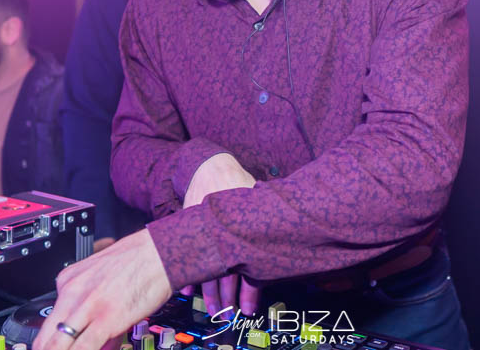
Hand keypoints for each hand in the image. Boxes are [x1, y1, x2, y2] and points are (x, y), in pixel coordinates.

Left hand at [33, 229, 171, 349]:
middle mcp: (72, 292)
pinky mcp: (105, 319)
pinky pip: (83, 347)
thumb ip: (92, 309)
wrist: (159, 252)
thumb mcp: (101, 279)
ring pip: (58, 345)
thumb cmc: (137, 262)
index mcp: (68, 281)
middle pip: (46, 337)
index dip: (48, 344)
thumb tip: (95, 339)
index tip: (50, 348)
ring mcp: (87, 306)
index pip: (48, 322)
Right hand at [181, 154, 260, 316]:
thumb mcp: (256, 194)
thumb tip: (291, 234)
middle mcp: (218, 237)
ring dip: (208, 292)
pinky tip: (189, 291)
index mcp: (236, 231)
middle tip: (227, 314)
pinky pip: (188, 258)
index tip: (246, 307)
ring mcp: (201, 235)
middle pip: (221, 275)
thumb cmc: (237, 180)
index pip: (242, 267)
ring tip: (212, 308)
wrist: (208, 166)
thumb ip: (267, 217)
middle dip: (225, 298)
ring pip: (204, 271)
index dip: (246, 290)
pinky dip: (189, 276)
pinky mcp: (189, 232)